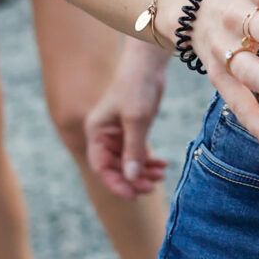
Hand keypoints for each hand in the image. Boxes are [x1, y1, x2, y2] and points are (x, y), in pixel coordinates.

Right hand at [85, 38, 170, 195]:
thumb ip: (133, 150)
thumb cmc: (137, 86)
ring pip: (128, 162)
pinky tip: (162, 166)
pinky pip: (137, 152)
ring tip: (161, 176)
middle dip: (133, 178)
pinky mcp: (132, 129)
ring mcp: (118, 133)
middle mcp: (104, 135)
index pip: (101, 166)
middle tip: (153, 186)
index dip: (116, 183)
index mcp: (96, 132)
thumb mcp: (136, 120)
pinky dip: (149, 160)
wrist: (148, 64)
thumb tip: (131, 178)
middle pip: (115, 167)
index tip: (134, 194)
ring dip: (143, 171)